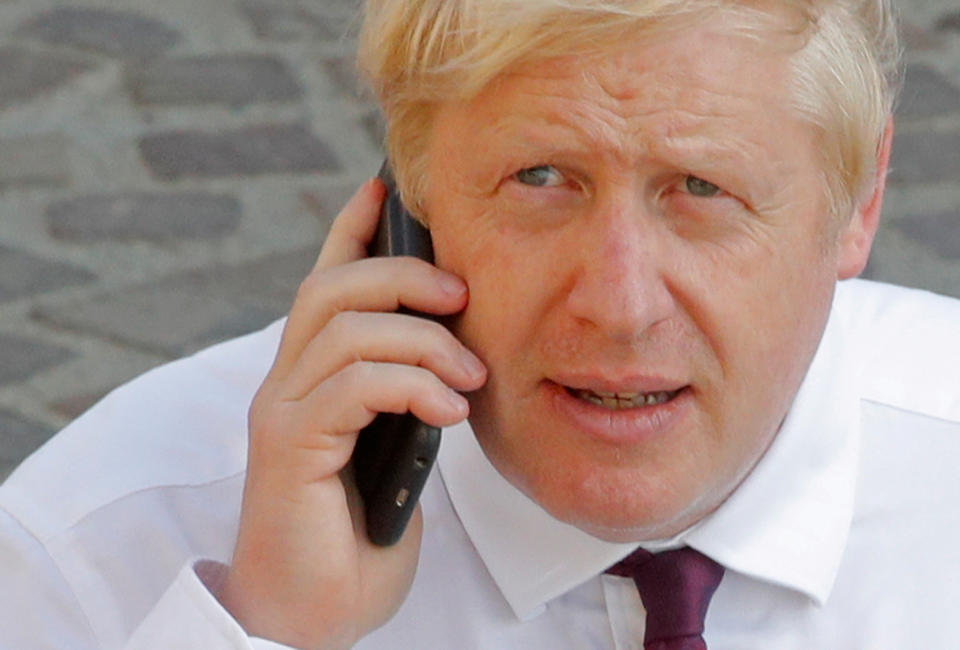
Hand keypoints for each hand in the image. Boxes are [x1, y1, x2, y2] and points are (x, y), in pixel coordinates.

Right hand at [219, 179, 486, 648]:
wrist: (313, 613)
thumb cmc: (357, 534)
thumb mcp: (395, 448)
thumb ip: (405, 397)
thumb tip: (452, 355)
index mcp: (313, 378)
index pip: (325, 284)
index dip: (351, 231)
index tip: (384, 188)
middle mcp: (285, 385)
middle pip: (330, 290)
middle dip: (403, 275)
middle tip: (462, 296)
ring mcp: (281, 414)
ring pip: (345, 329)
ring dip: (424, 343)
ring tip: (470, 379)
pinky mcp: (289, 450)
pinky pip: (353, 385)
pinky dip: (412, 385)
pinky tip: (449, 413)